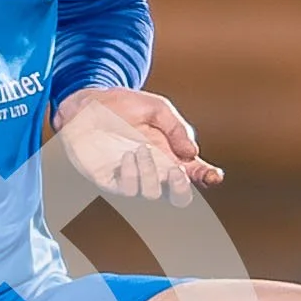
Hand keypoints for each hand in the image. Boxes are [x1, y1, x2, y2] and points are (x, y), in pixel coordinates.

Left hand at [54, 87, 224, 205]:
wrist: (86, 105)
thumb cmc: (122, 106)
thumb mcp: (157, 108)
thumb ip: (177, 128)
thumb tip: (192, 152)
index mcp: (170, 153)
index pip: (194, 172)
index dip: (207, 177)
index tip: (214, 175)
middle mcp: (154, 169)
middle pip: (178, 195)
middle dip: (182, 188)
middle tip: (177, 171)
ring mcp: (133, 177)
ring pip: (153, 193)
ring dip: (152, 174)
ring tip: (142, 149)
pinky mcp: (112, 180)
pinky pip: (128, 189)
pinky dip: (132, 175)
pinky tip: (127, 156)